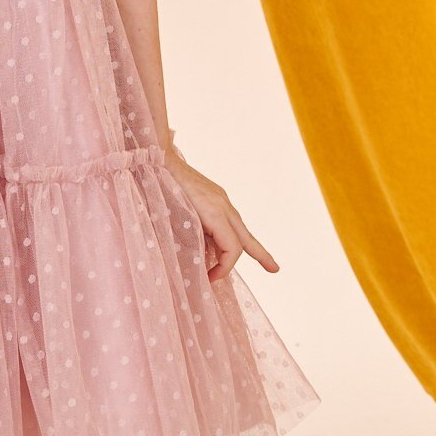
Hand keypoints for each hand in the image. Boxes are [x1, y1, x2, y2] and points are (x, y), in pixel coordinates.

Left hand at [166, 144, 279, 281]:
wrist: (160, 156)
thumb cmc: (162, 187)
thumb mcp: (175, 217)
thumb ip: (190, 238)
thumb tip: (199, 258)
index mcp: (215, 212)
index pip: (232, 249)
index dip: (224, 269)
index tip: (209, 278)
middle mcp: (223, 205)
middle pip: (247, 238)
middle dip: (262, 255)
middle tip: (275, 270)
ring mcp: (221, 199)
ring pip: (239, 228)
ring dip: (245, 246)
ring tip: (257, 258)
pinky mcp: (215, 196)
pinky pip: (228, 220)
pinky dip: (230, 235)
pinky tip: (222, 244)